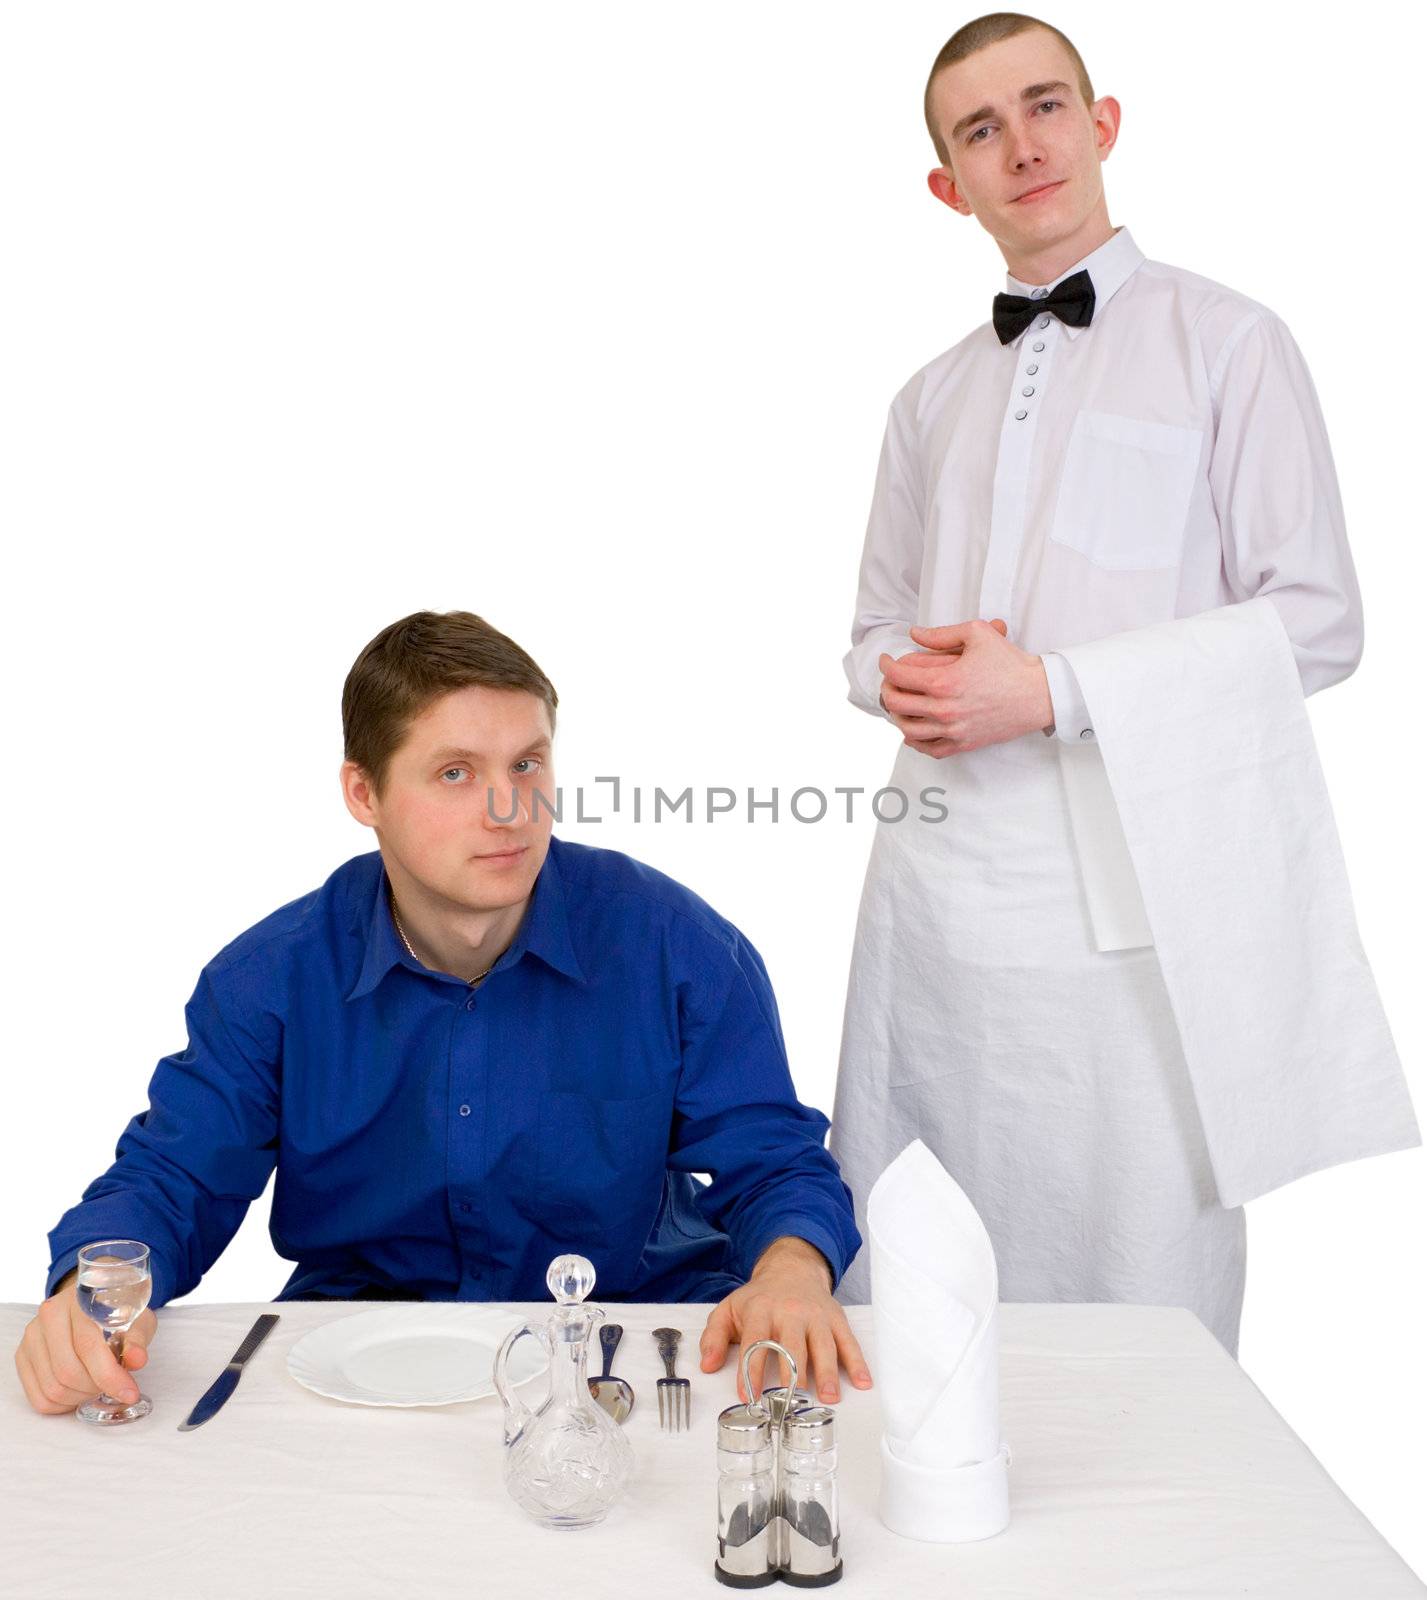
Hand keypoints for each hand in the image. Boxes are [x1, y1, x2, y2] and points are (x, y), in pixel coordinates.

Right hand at [13, 1269, 156, 1414]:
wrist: (91, 1303)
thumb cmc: (117, 1313)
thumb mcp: (137, 1319)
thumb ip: (137, 1339)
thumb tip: (137, 1360)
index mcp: (80, 1301)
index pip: (89, 1346)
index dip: (110, 1376)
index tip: (129, 1393)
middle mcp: (50, 1315)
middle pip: (67, 1372)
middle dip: (96, 1387)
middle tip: (113, 1384)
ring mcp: (32, 1336)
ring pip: (52, 1388)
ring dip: (80, 1397)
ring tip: (97, 1384)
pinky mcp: (22, 1355)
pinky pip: (39, 1397)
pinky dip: (62, 1404)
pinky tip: (79, 1392)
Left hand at [698, 1236, 872, 1403]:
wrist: (791, 1269)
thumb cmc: (759, 1298)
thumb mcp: (729, 1310)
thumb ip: (714, 1336)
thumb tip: (707, 1365)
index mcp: (761, 1309)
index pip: (755, 1340)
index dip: (750, 1369)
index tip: (748, 1395)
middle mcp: (790, 1311)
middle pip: (792, 1344)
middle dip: (792, 1373)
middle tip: (792, 1401)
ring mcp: (816, 1315)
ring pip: (823, 1344)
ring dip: (827, 1372)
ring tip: (829, 1397)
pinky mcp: (836, 1319)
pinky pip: (848, 1341)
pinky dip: (858, 1362)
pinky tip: (863, 1382)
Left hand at [879, 618, 1052, 755]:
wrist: (1038, 694)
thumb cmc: (1010, 662)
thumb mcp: (977, 634)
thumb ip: (941, 633)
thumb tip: (914, 634)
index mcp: (944, 681)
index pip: (899, 676)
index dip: (886, 665)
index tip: (886, 660)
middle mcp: (944, 709)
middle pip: (897, 703)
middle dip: (887, 688)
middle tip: (890, 681)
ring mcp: (953, 730)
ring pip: (907, 728)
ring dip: (896, 715)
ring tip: (899, 703)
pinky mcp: (963, 744)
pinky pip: (929, 748)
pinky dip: (914, 740)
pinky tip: (912, 730)